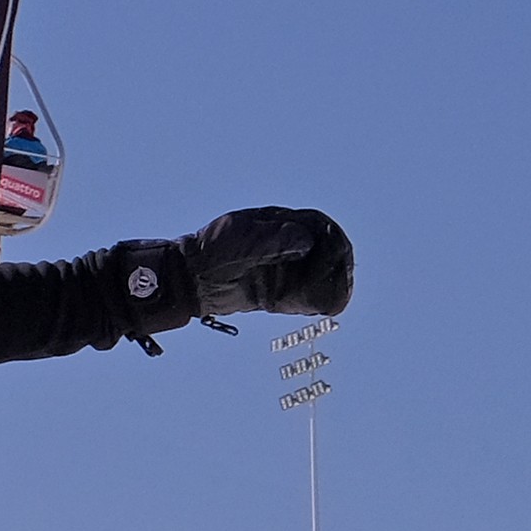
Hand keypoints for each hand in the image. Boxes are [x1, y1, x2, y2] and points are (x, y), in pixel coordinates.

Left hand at [186, 207, 351, 319]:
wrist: (190, 279)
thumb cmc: (213, 252)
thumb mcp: (243, 238)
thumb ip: (275, 239)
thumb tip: (307, 241)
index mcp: (277, 223)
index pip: (317, 225)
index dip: (333, 237)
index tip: (338, 253)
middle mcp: (284, 245)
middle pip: (325, 250)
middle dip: (337, 265)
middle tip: (340, 281)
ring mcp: (281, 269)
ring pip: (318, 275)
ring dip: (330, 284)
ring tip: (336, 297)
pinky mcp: (275, 292)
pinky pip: (303, 296)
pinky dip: (315, 300)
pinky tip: (323, 306)